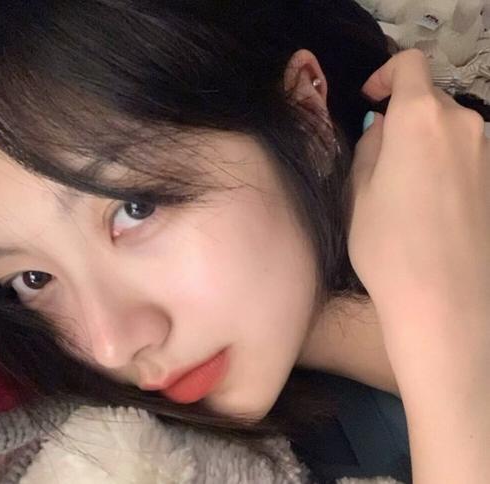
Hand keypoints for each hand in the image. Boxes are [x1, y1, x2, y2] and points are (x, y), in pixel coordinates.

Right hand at [348, 49, 489, 386]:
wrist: (447, 302)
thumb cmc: (388, 245)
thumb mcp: (357, 193)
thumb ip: (369, 148)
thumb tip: (383, 129)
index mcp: (420, 118)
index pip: (410, 65)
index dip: (385, 75)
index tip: (370, 101)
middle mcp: (463, 125)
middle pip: (430, 101)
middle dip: (403, 119)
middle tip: (380, 160)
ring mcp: (488, 154)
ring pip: (450, 131)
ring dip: (425, 145)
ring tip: (405, 190)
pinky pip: (467, 157)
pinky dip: (446, 165)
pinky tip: (433, 208)